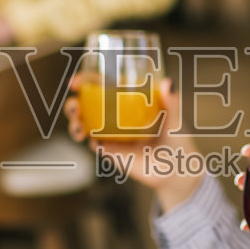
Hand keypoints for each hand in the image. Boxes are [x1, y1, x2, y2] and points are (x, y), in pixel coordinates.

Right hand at [65, 77, 201, 208]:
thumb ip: (172, 102)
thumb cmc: (176, 138)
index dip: (85, 81)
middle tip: (74, 104)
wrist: (176, 167)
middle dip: (73, 104)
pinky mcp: (112, 152)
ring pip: (84, 125)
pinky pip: (96, 145)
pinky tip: (95, 141)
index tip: (76, 81)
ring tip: (78, 127)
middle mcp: (115, 115)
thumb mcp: (175, 118)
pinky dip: (91, 142)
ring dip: (75, 124)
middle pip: (85, 105)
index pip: (101, 86)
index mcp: (126, 100)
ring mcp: (111, 134)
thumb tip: (168, 83)